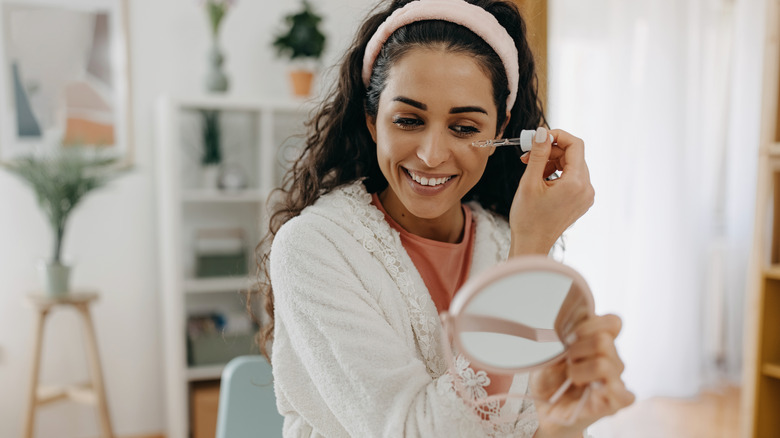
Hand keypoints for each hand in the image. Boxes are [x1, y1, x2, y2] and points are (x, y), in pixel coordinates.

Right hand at [509, 128, 594, 255]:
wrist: (532, 244)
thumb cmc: (528, 218)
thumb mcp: (529, 182)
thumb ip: (539, 154)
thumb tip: (543, 132)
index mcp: (576, 183)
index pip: (575, 145)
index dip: (557, 136)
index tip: (539, 138)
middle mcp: (586, 189)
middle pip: (574, 155)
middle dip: (551, 151)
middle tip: (528, 155)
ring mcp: (586, 196)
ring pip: (572, 165)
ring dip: (553, 162)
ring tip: (533, 169)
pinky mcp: (581, 201)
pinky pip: (573, 178)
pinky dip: (558, 173)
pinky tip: (541, 180)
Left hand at [531, 314, 634, 436]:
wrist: (544, 408)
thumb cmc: (548, 379)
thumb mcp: (547, 352)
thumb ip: (562, 335)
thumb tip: (572, 316)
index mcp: (598, 342)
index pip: (612, 323)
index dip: (589, 325)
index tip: (568, 337)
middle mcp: (611, 359)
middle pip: (604, 340)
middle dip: (577, 349)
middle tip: (565, 361)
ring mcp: (615, 380)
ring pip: (605, 364)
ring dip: (579, 370)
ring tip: (570, 378)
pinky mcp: (615, 403)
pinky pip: (625, 394)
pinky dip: (606, 390)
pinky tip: (589, 389)